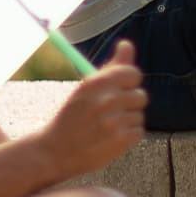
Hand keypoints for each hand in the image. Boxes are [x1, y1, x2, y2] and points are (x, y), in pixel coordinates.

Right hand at [39, 41, 145, 177]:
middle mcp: (106, 100)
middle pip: (141, 96)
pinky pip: (138, 132)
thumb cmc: (72, 117)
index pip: (133, 74)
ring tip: (106, 128)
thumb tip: (127, 45)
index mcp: (96, 83)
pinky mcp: (120, 140)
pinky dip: (128, 137)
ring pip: (139, 116)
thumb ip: (112, 67)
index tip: (119, 91)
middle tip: (109, 113)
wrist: (54, 151)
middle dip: (129, 105)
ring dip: (127, 122)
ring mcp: (114, 121)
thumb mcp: (86, 89)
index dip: (129, 83)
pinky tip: (110, 139)